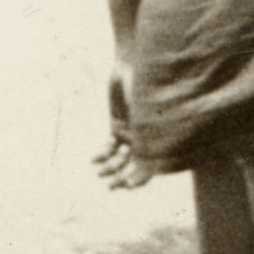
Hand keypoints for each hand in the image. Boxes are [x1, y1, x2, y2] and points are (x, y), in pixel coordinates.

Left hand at [93, 64, 159, 190]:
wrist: (136, 68)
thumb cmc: (149, 88)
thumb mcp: (148, 112)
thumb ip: (147, 134)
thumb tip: (147, 158)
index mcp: (158, 139)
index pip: (152, 166)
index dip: (142, 177)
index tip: (132, 186)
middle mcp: (145, 139)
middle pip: (134, 166)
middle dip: (123, 178)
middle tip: (112, 186)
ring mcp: (130, 134)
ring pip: (120, 158)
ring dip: (111, 168)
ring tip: (101, 174)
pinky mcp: (116, 126)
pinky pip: (109, 145)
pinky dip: (102, 153)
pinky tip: (94, 160)